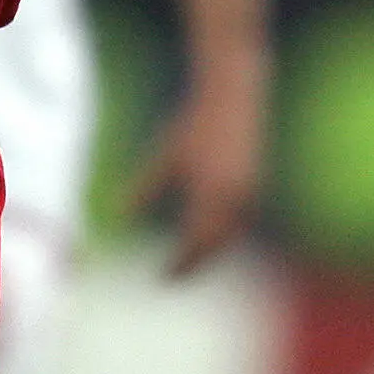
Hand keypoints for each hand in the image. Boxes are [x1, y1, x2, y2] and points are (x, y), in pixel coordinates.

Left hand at [126, 55, 266, 276]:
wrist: (235, 94)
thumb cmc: (195, 122)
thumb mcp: (166, 155)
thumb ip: (144, 187)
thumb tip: (116, 216)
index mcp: (210, 193)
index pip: (194, 243)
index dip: (179, 264)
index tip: (161, 278)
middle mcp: (235, 198)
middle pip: (215, 245)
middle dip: (196, 264)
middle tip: (173, 278)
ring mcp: (250, 192)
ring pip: (231, 235)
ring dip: (212, 252)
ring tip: (189, 261)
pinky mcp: (256, 184)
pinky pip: (240, 221)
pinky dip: (224, 234)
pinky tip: (208, 233)